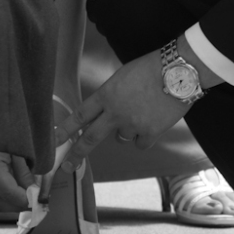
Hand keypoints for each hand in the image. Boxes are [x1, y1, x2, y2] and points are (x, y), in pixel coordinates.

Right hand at [0, 149, 34, 211]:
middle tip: (33, 201)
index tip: (37, 198)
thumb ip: (25, 169)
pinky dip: (0, 193)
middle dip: (17, 206)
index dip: (25, 199)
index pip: (9, 193)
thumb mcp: (18, 144)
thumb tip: (33, 191)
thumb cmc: (1, 124)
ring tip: (24, 194)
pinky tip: (13, 186)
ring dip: (8, 201)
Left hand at [54, 49, 191, 172]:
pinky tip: (154, 120)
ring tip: (141, 110)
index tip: (52, 141)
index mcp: (106, 95)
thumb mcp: (123, 76)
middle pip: (90, 138)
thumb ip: (111, 96)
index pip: (79, 115)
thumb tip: (107, 112)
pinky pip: (140, 143)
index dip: (64, 130)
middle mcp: (115, 112)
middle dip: (76, 154)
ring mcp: (132, 125)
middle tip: (66, 166)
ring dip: (126, 130)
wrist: (180, 71)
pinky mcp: (151, 133)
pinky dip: (145, 136)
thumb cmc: (152, 67)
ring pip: (121, 138)